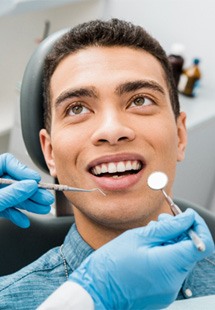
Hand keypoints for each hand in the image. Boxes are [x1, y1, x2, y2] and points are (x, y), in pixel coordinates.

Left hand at [0, 153, 53, 227]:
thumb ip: (11, 193)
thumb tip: (30, 185)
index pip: (8, 162)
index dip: (23, 170)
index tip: (35, 180)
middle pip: (15, 182)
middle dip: (32, 192)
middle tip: (46, 198)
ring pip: (13, 196)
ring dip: (29, 204)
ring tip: (43, 209)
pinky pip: (6, 208)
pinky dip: (15, 214)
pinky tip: (24, 220)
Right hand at [69, 209, 213, 309]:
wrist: (96, 291)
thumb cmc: (111, 264)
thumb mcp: (138, 237)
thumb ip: (168, 227)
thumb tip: (187, 218)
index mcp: (169, 266)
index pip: (202, 244)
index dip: (197, 226)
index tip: (186, 215)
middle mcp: (174, 282)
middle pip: (191, 250)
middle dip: (180, 231)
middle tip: (162, 220)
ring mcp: (169, 290)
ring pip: (181, 258)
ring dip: (171, 242)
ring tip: (151, 233)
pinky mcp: (162, 293)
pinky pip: (172, 269)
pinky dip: (165, 254)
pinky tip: (149, 247)